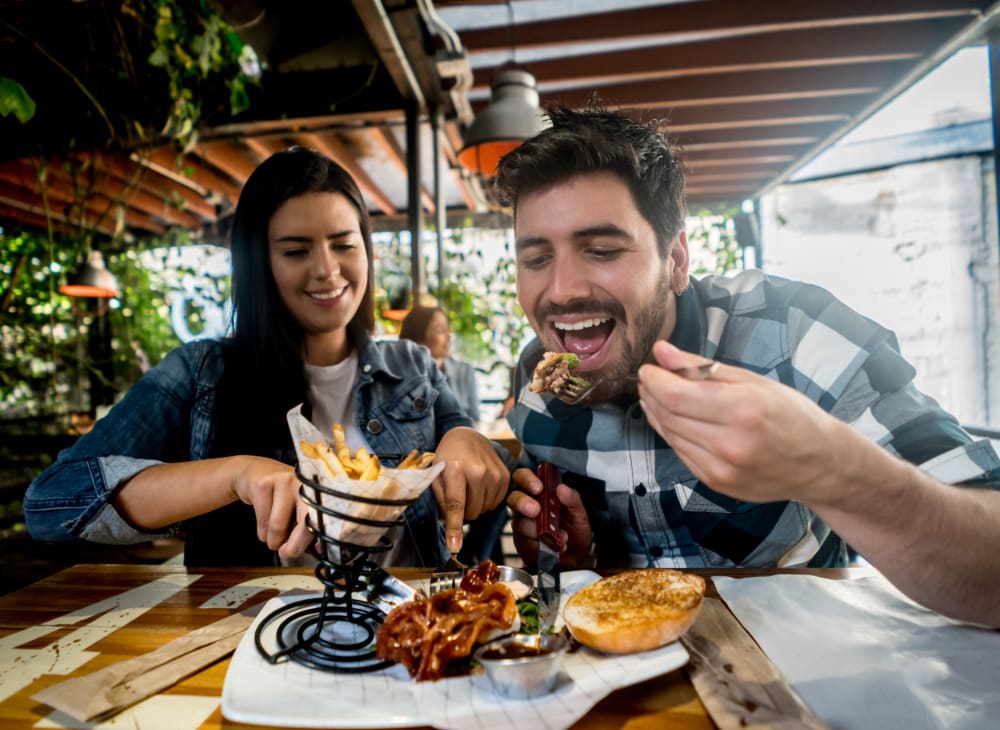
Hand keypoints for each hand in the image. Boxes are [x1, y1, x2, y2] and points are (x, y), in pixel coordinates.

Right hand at [229, 456, 313, 558]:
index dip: (317, 540)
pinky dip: (262, 533)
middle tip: (286, 552)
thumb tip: (315, 551)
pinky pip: (263, 523)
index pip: (323, 519)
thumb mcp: (298, 508)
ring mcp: (283, 481)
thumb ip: (307, 528)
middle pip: (305, 524)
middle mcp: (304, 483)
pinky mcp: (263, 485)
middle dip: (294, 545)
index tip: (307, 552)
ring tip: (274, 535)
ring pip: (278, 527)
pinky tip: (264, 525)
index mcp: (317, 491)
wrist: (253, 473)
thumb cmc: (280, 496)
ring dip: (273, 541)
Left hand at [431, 427, 510, 553]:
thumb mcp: (436, 474)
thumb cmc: (447, 457)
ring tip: (469, 487)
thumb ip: (441, 500)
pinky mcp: (505, 475)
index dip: (455, 528)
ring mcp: (494, 473)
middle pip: (472, 512)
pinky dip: (486, 500)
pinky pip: (496, 503)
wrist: (466, 437)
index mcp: (455, 469)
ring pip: (485, 509)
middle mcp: (478, 471)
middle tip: (458, 496)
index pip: (455, 505)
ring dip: (475, 505)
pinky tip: (480, 486)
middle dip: (463, 511)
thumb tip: (450, 528)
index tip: (454, 546)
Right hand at [507, 467, 592, 568]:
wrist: (574, 559)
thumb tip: (562, 488)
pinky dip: (539, 542)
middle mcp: (528, 506)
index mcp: (541, 493)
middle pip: (514, 497)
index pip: (525, 478)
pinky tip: (552, 544)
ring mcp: (523, 524)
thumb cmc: (574, 532)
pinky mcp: (522, 541)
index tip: (538, 487)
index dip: (527, 479)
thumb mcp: (579, 514)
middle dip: (523, 502)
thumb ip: (572, 500)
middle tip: (536, 510)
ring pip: (519, 521)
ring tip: (559, 536)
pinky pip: (524, 540)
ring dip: (538, 529)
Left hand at [638, 341, 843, 504]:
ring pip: (670, 435)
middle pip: (669, 415)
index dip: (654, 380)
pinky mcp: (716, 482)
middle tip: (649, 379)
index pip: (676, 395)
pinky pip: (681, 453)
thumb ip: (702, 367)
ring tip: (657, 395)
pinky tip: (673, 419)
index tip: (648, 368)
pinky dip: (672, 433)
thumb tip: (662, 353)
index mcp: (742, 410)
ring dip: (657, 413)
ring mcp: (721, 469)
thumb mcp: (753, 380)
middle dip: (652, 394)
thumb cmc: (792, 415)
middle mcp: (729, 444)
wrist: (820, 463)